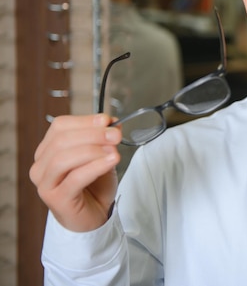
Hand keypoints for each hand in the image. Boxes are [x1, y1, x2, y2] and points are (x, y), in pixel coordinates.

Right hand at [29, 114, 121, 231]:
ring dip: (93, 150)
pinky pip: (75, 178)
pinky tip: (111, 161)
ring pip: (63, 158)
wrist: (95, 216)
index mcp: (48, 150)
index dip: (85, 120)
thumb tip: (113, 123)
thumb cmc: (94, 186)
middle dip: (93, 134)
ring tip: (114, 151)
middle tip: (116, 135)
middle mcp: (41, 166)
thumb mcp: (102, 156)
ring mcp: (46, 184)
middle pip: (62, 140)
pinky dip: (95, 166)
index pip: (60, 126)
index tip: (107, 120)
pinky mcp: (56, 199)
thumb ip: (104, 139)